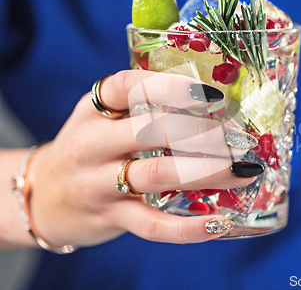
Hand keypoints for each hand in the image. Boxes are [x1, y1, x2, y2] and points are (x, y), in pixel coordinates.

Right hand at [27, 70, 256, 246]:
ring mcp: (99, 182)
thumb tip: (210, 101)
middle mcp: (92, 142)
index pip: (129, 87)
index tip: (212, 94)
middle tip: (238, 137)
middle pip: (149, 131)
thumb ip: (141, 108)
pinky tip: (220, 223)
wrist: (41, 196)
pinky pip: (153, 225)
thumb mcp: (101, 119)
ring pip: (158, 174)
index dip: (171, 86)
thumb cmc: (88, 150)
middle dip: (200, 132)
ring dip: (207, 171)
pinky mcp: (111, 217)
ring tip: (244, 169)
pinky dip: (188, 228)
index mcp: (94, 110)